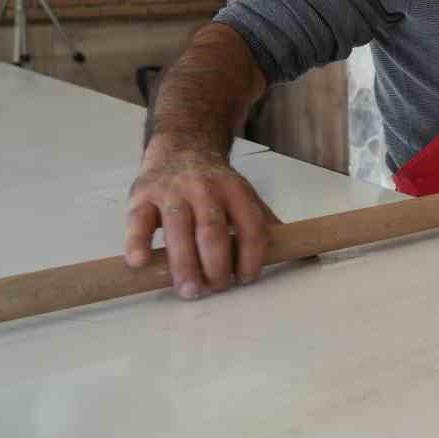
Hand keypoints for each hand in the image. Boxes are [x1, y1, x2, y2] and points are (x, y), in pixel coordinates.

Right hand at [125, 143, 281, 298]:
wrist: (182, 146)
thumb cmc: (216, 184)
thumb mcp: (245, 195)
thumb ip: (264, 222)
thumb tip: (301, 250)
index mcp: (236, 191)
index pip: (250, 226)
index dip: (251, 255)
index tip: (246, 278)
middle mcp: (205, 189)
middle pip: (213, 231)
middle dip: (217, 264)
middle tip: (217, 288)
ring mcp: (172, 191)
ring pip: (178, 229)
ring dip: (184, 264)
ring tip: (190, 291)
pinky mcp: (142, 196)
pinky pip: (139, 221)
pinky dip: (137, 242)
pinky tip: (140, 262)